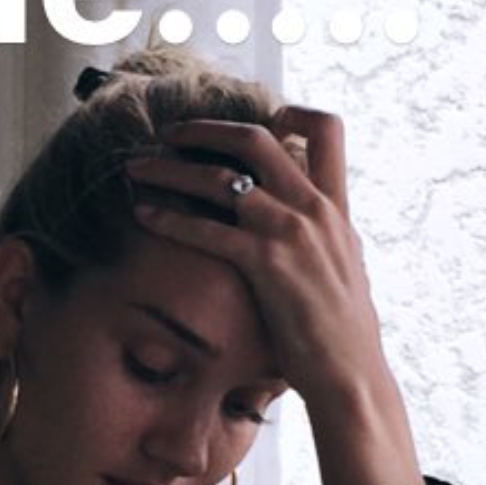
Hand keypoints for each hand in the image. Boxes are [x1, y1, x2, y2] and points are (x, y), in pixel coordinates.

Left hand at [127, 109, 424, 484]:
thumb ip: (318, 236)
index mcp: (335, 206)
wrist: (350, 374)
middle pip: (258, 139)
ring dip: (170, 169)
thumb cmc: (339, 333)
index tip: (251, 117)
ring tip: (134, 168)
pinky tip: (142, 215)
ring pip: (221, 179)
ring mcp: (292, 233)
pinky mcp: (268, 264)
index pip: (327, 129)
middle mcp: (315, 209)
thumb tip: (294, 228)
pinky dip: (170, 218)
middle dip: (207, 129)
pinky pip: (208, 230)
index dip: (288, 110)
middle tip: (170, 133)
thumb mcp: (340, 268)